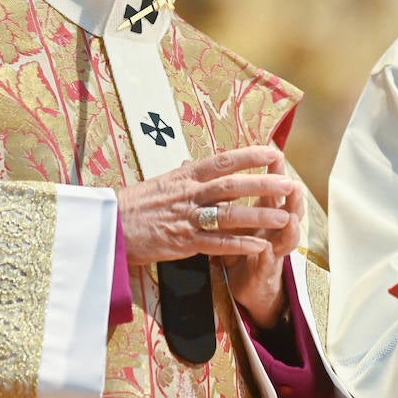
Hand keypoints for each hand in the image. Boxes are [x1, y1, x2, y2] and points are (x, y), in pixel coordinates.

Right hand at [117, 145, 295, 271]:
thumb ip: (187, 177)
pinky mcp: (182, 242)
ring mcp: (186, 218)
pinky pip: (216, 243)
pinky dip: (239, 245)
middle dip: (263, 184)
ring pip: (228, 214)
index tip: (274, 151)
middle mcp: (188, 193)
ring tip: (284, 217)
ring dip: (259, 216)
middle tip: (289, 183)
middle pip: (232, 185)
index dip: (250, 155)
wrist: (108, 227)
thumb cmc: (135, 205)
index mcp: (185, 175)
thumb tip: (202, 166)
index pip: (223, 160)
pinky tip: (260, 246)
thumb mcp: (163, 183)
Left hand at [223, 154, 304, 328]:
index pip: (273, 189)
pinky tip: (264, 250)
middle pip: (288, 210)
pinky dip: (266, 257)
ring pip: (286, 238)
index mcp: (265, 214)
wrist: (244, 284)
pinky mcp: (263, 272)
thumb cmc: (240, 246)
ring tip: (290, 219)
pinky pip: (265, 265)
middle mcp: (273, 230)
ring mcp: (272, 251)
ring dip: (289, 228)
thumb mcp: (234, 219)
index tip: (276, 154)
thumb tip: (215, 167)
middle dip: (292, 198)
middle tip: (295, 185)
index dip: (276, 173)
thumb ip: (229, 195)